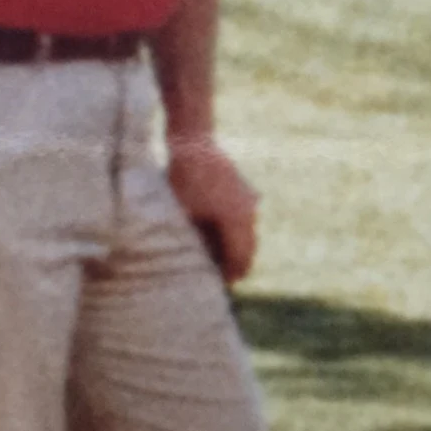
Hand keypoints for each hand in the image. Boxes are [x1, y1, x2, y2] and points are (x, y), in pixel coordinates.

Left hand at [168, 137, 258, 283]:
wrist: (192, 142)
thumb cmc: (181, 180)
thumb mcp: (181, 215)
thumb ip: (191, 242)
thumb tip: (188, 266)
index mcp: (237, 221)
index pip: (241, 257)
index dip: (232, 274)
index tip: (222, 287)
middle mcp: (248, 211)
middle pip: (249, 246)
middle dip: (237, 263)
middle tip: (226, 278)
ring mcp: (248, 198)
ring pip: (247, 231)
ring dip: (236, 245)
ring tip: (221, 257)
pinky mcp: (243, 188)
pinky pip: (242, 216)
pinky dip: (233, 229)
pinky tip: (218, 232)